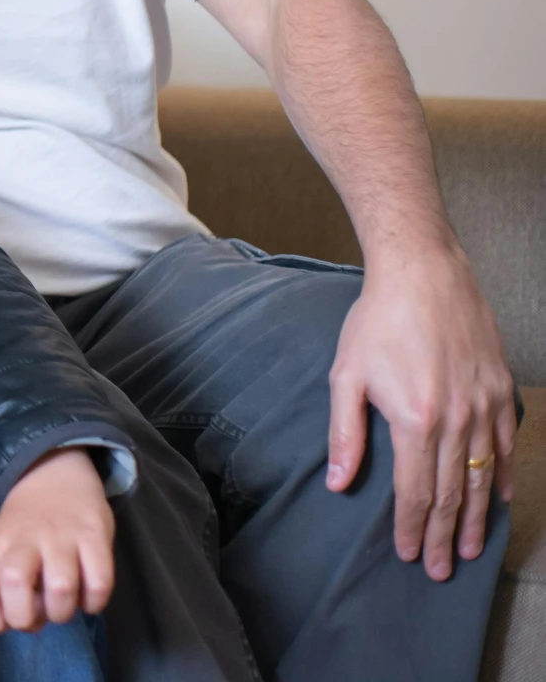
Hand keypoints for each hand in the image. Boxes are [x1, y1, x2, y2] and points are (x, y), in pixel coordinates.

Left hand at [0, 448, 113, 633]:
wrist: (56, 472)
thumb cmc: (24, 523)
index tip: (3, 622)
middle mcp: (27, 538)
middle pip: (15, 583)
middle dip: (24, 618)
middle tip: (35, 617)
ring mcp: (63, 537)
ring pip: (61, 587)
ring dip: (61, 612)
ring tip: (61, 607)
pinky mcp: (96, 536)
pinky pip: (100, 584)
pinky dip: (93, 602)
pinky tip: (87, 599)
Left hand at [329, 248, 517, 579]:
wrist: (424, 275)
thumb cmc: (377, 322)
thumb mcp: (346, 376)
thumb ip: (346, 434)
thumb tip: (339, 483)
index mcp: (415, 420)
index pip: (415, 491)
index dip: (411, 527)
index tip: (407, 554)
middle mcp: (457, 421)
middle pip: (451, 493)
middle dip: (443, 536)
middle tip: (439, 570)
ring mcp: (484, 407)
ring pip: (483, 477)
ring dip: (475, 518)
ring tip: (468, 549)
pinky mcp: (501, 391)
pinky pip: (506, 446)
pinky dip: (503, 477)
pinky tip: (498, 500)